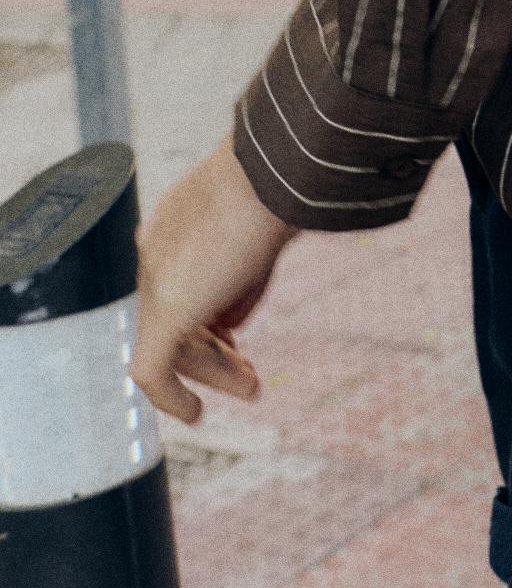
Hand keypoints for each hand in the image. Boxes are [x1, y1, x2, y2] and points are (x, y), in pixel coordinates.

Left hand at [133, 138, 296, 425]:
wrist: (272, 172)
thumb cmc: (281, 186)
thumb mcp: (262, 231)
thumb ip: (243, 276)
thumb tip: (228, 326)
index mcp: (174, 226)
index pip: (187, 285)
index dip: (211, 320)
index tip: (237, 340)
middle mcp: (156, 254)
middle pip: (179, 318)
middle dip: (214, 353)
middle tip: (251, 375)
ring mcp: (156, 282)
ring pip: (174, 346)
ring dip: (213, 372)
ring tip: (252, 389)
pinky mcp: (165, 312)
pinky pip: (153, 371)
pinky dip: (172, 398)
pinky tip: (194, 415)